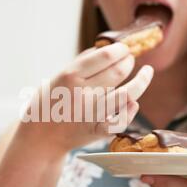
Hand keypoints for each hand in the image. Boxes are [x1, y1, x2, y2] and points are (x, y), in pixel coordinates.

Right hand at [20, 43, 153, 153]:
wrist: (40, 138)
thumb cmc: (48, 104)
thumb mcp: (57, 77)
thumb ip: (81, 63)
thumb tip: (107, 48)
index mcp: (70, 76)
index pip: (105, 56)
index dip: (120, 49)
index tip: (124, 48)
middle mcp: (82, 93)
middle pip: (118, 71)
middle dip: (130, 62)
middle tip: (131, 59)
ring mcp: (91, 114)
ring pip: (127, 94)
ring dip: (142, 81)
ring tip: (147, 72)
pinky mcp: (97, 131)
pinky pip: (122, 120)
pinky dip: (130, 110)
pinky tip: (134, 102)